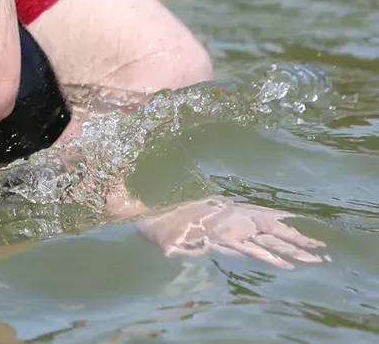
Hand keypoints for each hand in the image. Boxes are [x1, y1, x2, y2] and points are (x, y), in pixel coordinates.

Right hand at [137, 197, 327, 268]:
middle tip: (322, 248)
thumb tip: (213, 215)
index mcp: (229, 210)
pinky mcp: (224, 241)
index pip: (264, 215)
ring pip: (268, 240)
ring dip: (292, 250)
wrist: (153, 224)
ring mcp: (229, 228)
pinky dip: (269, 257)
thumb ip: (213, 216)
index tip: (307, 229)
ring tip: (314, 259)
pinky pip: (250, 250)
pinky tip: (285, 265)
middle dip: (298, 238)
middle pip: (274, 228)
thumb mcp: (193, 216)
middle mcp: (234, 216)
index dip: (286, 223)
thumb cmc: (169, 221)